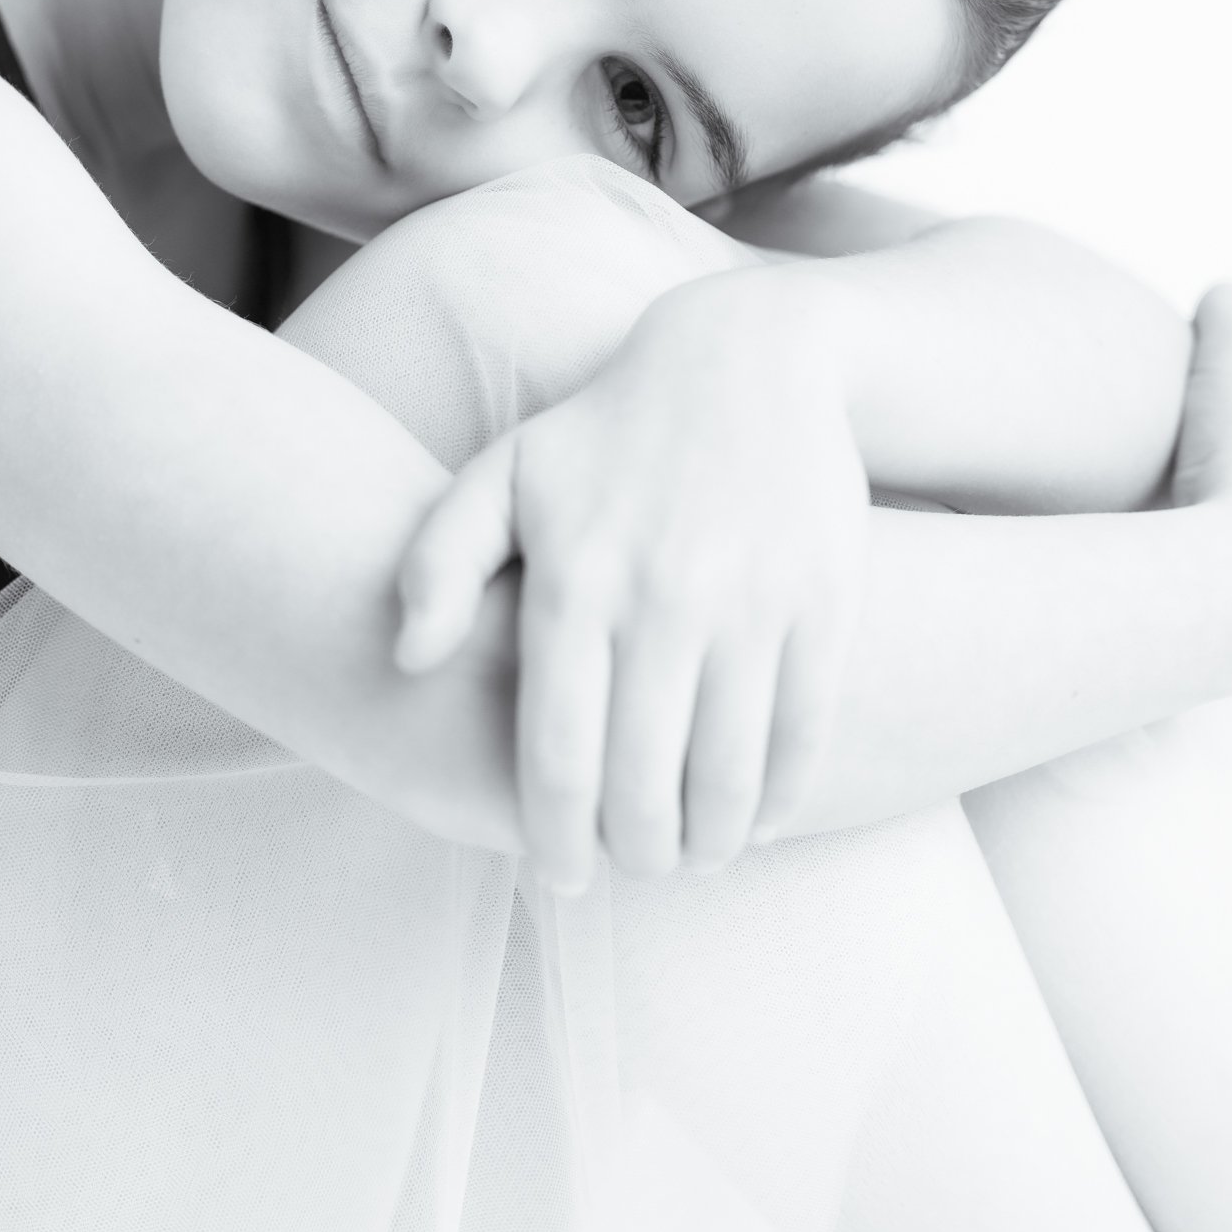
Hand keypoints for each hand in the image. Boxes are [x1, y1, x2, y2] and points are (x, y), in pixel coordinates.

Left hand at [392, 267, 869, 892]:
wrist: (748, 357)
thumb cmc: (603, 434)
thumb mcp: (502, 476)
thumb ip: (438, 564)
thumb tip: (408, 661)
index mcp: (573, 583)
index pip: (558, 757)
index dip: (556, 839)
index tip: (559, 874)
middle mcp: (663, 599)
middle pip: (645, 786)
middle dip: (634, 853)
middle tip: (629, 867)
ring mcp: (751, 603)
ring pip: (731, 775)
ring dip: (710, 841)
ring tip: (691, 854)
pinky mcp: (823, 601)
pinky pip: (803, 732)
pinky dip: (782, 795)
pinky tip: (758, 818)